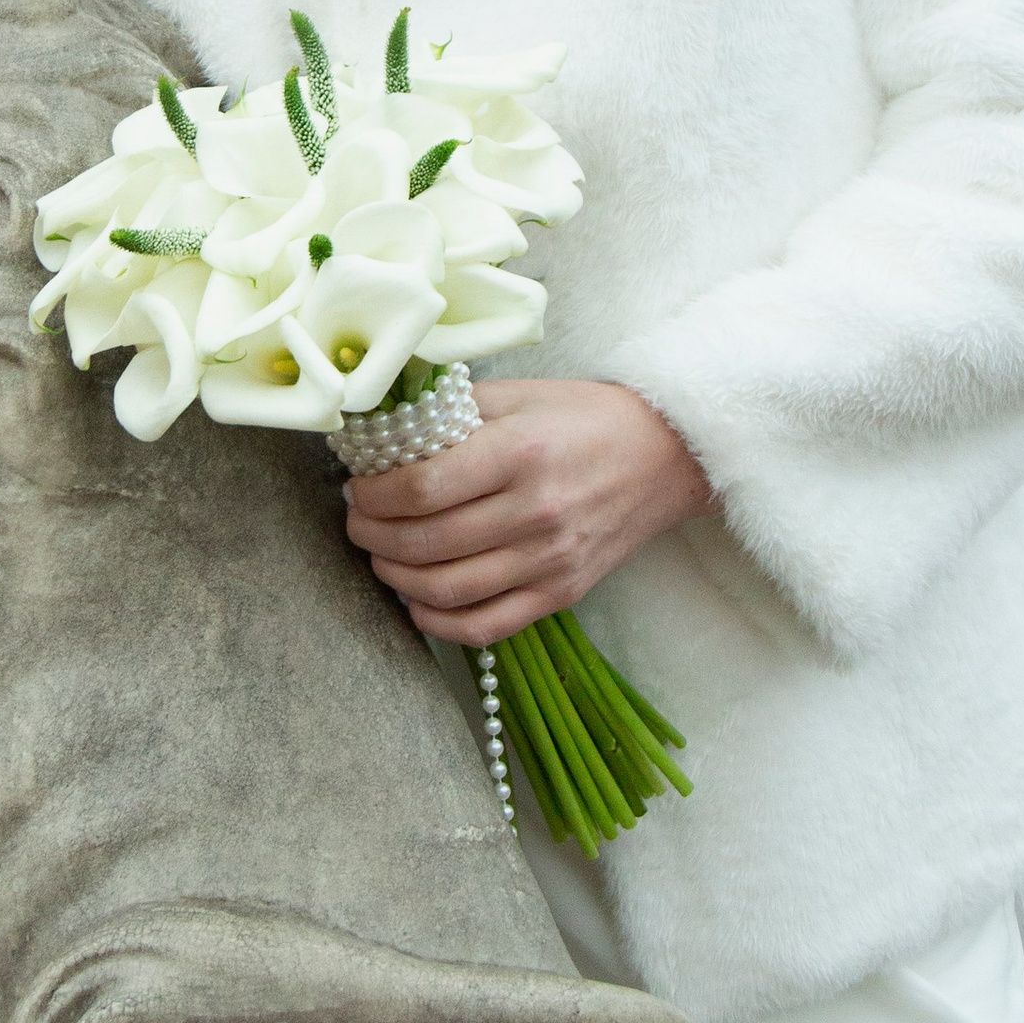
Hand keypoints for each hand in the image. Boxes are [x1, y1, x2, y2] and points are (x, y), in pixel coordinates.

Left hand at [343, 378, 711, 645]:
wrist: (666, 455)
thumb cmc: (586, 418)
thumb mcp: (518, 396)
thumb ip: (452, 413)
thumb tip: (385, 434)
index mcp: (519, 453)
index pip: (420, 489)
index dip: (373, 495)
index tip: (358, 487)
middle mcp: (534, 512)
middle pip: (424, 542)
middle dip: (372, 534)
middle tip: (358, 520)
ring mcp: (549, 560)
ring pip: (446, 590)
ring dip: (395, 576)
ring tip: (381, 554)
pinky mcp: (561, 593)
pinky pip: (485, 626)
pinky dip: (438, 622)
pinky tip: (417, 601)